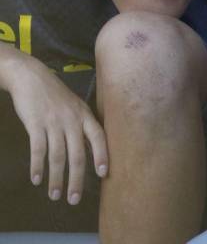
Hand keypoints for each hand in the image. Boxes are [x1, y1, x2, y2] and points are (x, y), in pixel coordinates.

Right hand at [2, 54, 107, 204]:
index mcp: (85, 115)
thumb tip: (89, 149)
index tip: (104, 174)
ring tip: (54, 195)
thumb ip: (82, 125)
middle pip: (78, 154)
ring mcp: (54, 122)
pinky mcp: (36, 124)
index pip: (99, 138)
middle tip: (74, 199)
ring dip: (56, 178)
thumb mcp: (75, 106)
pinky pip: (38, 149)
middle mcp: (72, 120)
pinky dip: (37, 166)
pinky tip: (36, 179)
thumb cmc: (54, 95)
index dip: (102, 156)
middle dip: (77, 179)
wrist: (31, 77)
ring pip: (57, 156)